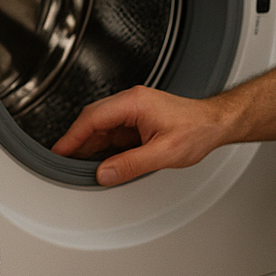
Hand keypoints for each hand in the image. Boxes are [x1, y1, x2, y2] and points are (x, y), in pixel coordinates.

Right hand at [50, 85, 229, 185]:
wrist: (216, 123)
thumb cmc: (198, 130)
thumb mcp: (164, 153)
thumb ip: (132, 164)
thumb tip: (105, 173)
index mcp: (134, 103)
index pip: (92, 118)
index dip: (72, 137)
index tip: (58, 151)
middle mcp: (132, 102)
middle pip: (92, 119)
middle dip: (76, 140)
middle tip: (63, 161)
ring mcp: (134, 111)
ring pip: (101, 126)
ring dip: (89, 144)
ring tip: (77, 165)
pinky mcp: (138, 120)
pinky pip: (112, 131)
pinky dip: (102, 145)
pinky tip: (99, 160)